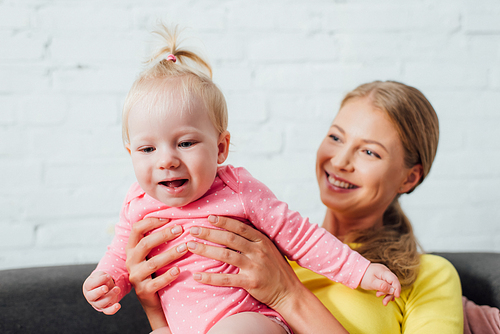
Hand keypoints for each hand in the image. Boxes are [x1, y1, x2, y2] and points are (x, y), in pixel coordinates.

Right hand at [82, 271, 121, 314]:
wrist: (104, 287)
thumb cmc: (101, 280)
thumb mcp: (100, 275)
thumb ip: (102, 277)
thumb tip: (107, 281)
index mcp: (88, 287)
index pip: (90, 285)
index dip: (99, 280)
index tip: (108, 276)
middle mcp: (91, 297)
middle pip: (92, 296)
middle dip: (99, 292)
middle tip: (106, 287)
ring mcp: (97, 303)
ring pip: (101, 303)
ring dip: (110, 296)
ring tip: (117, 289)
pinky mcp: (105, 308)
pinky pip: (108, 311)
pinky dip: (112, 309)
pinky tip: (118, 305)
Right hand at [125, 217, 187, 329]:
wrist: (153, 299)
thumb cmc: (156, 270)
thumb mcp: (152, 253)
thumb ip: (158, 239)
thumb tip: (178, 218)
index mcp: (132, 248)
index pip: (136, 229)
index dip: (151, 221)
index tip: (168, 218)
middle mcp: (131, 261)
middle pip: (145, 244)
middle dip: (163, 235)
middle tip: (180, 229)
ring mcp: (136, 276)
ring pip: (153, 263)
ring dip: (170, 254)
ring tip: (185, 248)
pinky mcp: (144, 291)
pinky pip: (156, 283)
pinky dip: (168, 276)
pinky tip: (178, 270)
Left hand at [187, 215, 348, 333]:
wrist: (289, 292)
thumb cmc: (276, 269)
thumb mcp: (269, 248)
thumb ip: (254, 239)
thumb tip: (234, 228)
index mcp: (262, 240)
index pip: (240, 227)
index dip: (224, 221)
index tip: (209, 217)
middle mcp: (258, 251)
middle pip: (229, 239)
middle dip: (209, 233)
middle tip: (193, 230)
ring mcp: (255, 266)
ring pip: (226, 255)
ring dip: (206, 250)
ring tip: (191, 246)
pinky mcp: (251, 282)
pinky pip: (227, 279)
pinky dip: (211, 277)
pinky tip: (198, 276)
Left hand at [360, 263, 401, 305]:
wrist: (355, 272)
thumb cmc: (363, 277)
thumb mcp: (372, 283)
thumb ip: (382, 286)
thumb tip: (393, 290)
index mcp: (384, 271)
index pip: (394, 280)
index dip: (397, 288)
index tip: (397, 296)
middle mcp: (385, 272)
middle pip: (393, 284)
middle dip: (390, 294)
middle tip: (385, 302)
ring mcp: (383, 275)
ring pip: (390, 286)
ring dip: (387, 294)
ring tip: (382, 301)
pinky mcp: (381, 278)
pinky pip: (386, 285)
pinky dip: (385, 292)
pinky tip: (385, 297)